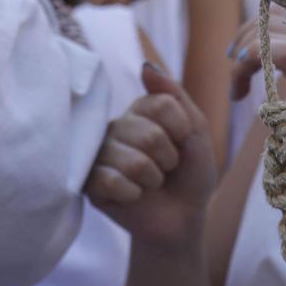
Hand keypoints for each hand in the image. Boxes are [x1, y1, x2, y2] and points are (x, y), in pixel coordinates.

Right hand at [86, 64, 215, 249]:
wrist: (182, 219)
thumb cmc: (189, 174)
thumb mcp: (195, 131)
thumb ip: (174, 96)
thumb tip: (145, 66)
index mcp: (140, 110)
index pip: (162, 104)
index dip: (181, 131)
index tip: (181, 145)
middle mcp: (116, 127)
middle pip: (149, 134)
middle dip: (168, 159)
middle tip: (164, 169)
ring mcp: (100, 154)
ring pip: (134, 161)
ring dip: (153, 179)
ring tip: (150, 183)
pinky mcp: (90, 183)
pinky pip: (112, 181)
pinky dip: (134, 194)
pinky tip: (133, 196)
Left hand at [229, 9, 285, 193]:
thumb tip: (272, 2)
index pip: (285, 6)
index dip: (254, 25)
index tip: (240, 54)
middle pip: (273, 17)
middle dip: (243, 41)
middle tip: (234, 74)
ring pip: (269, 33)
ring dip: (241, 60)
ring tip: (238, 89)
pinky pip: (278, 51)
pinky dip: (249, 64)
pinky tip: (240, 90)